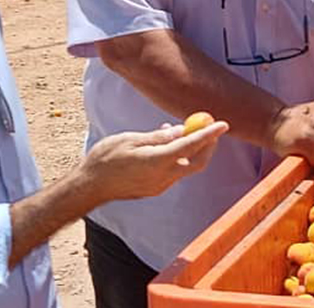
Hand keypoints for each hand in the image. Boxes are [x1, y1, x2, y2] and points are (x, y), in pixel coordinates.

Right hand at [80, 121, 227, 203]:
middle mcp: (163, 177)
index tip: (222, 124)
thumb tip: (181, 131)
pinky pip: (174, 171)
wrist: (90, 187)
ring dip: (190, 148)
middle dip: (207, 144)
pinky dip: (178, 156)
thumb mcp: (130, 140)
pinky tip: (165, 143)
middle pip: (197, 161)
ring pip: (186, 166)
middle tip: (208, 126)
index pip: (190, 146)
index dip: (208, 135)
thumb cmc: (105, 159)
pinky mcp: (155, 189)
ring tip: (178, 129)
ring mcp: (160, 186)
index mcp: (156, 162)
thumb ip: (158, 137)